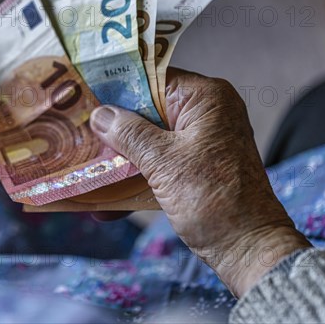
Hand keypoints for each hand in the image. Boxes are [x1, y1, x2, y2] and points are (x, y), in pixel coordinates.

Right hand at [89, 68, 310, 296]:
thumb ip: (129, 133)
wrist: (246, 248)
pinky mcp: (193, 165)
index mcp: (205, 98)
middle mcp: (205, 112)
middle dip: (113, 125)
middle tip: (77, 129)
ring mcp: (199, 140)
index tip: (84, 93)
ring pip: (148, 137)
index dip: (117, 86)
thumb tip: (100, 115)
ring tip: (84, 165)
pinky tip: (105, 203)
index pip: (153, 78)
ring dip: (119, 155)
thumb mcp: (164, 162)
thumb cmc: (213, 198)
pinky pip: (157, 160)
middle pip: (147, 108)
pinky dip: (135, 176)